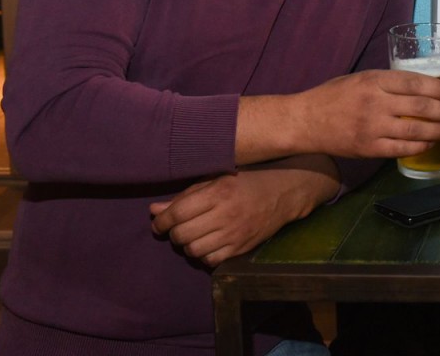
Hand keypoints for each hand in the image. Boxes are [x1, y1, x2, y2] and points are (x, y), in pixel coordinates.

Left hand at [149, 154, 338, 266]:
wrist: (284, 192)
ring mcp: (235, 233)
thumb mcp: (216, 179)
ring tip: (192, 235)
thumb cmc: (246, 181)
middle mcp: (226, 214)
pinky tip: (207, 244)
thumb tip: (154, 210)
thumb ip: (185, 195)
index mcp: (218, 192)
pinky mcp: (241, 248)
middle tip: (176, 228)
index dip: (161, 221)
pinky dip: (203, 255)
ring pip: (193, 250)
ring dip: (187, 245)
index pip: (177, 213)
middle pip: (182, 234)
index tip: (159, 222)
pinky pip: (210, 261)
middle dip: (173, 233)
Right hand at [237, 69, 439, 164]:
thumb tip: (419, 86)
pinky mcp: (369, 148)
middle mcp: (375, 103)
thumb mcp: (359, 78)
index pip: (415, 83)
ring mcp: (372, 127)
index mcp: (374, 81)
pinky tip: (430, 142)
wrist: (304, 121)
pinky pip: (402, 149)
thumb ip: (386, 82)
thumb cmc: (332, 96)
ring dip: (438, 130)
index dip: (438, 88)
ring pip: (416, 130)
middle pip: (421, 107)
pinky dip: (420, 146)